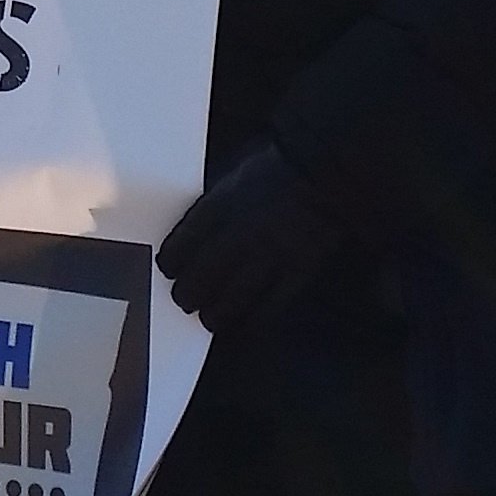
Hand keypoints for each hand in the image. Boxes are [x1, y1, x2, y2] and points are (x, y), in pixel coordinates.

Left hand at [154, 146, 326, 326]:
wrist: (327, 172)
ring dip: (216, 311)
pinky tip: (246, 325)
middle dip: (189, 292)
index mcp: (222, 204)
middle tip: (184, 301)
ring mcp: (269, 253)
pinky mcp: (297, 269)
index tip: (168, 270)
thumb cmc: (281, 170)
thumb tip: (197, 234)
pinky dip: (255, 319)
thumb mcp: (237, 178)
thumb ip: (216, 207)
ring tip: (209, 319)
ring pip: (233, 294)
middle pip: (204, 272)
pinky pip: (271, 304)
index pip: (185, 240)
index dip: (172, 260)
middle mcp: (240, 231)